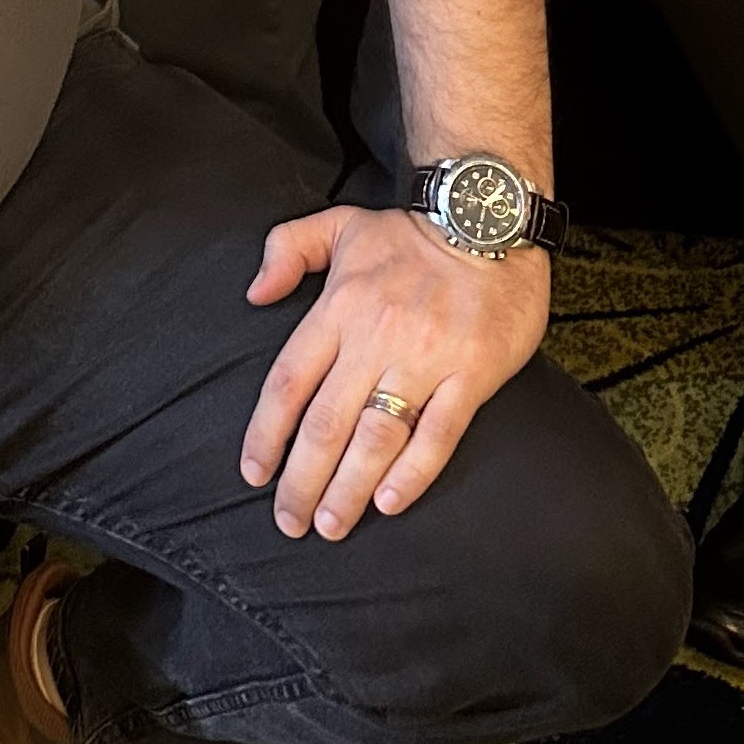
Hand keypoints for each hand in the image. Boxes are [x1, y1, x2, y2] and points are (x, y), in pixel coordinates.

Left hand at [239, 203, 548, 538]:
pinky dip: (412, 473)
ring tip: (330, 525)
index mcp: (340, 306)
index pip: (289, 382)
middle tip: (289, 522)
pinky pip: (437, 433)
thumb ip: (287, 250)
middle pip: (326, 422)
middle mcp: (376, 336)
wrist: (489, 218)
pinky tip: (388, 502)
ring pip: (376, 437)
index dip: (266, 434)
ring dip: (349, 489)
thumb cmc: (411, 233)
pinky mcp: (471, 374)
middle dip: (302, 480)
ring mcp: (425, 358)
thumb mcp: (340, 223)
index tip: (254, 473)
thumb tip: (254, 294)